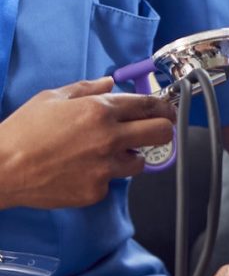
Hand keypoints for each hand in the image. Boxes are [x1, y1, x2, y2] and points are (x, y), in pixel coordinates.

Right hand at [0, 77, 176, 208]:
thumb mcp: (53, 98)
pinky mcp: (95, 191)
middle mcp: (109, 138)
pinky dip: (105, 176)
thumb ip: (87, 89)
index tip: (166, 110)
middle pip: (161, 133)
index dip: (162, 106)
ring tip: (112, 153)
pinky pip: (112, 182)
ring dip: (132, 156)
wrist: (2, 169)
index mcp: (100, 110)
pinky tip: (84, 170)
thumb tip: (110, 84)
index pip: (148, 105)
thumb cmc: (23, 131)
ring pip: (141, 162)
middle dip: (163, 129)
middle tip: (156, 130)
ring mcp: (104, 168)